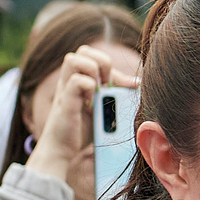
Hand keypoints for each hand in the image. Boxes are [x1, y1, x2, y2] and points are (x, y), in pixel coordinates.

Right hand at [26, 46, 131, 199]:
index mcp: (78, 78)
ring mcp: (64, 88)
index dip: (113, 67)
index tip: (130, 86)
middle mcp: (68, 79)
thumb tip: (137, 84)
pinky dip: (90, 89)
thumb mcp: (102, 108)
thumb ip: (114, 94)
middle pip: (83, 50)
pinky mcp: (64, 101)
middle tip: (109, 85)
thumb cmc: (82, 130)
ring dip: (93, 72)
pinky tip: (91, 104)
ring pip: (74, 58)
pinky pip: (78, 81)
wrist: (63, 150)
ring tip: (100, 91)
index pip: (94, 56)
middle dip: (103, 63)